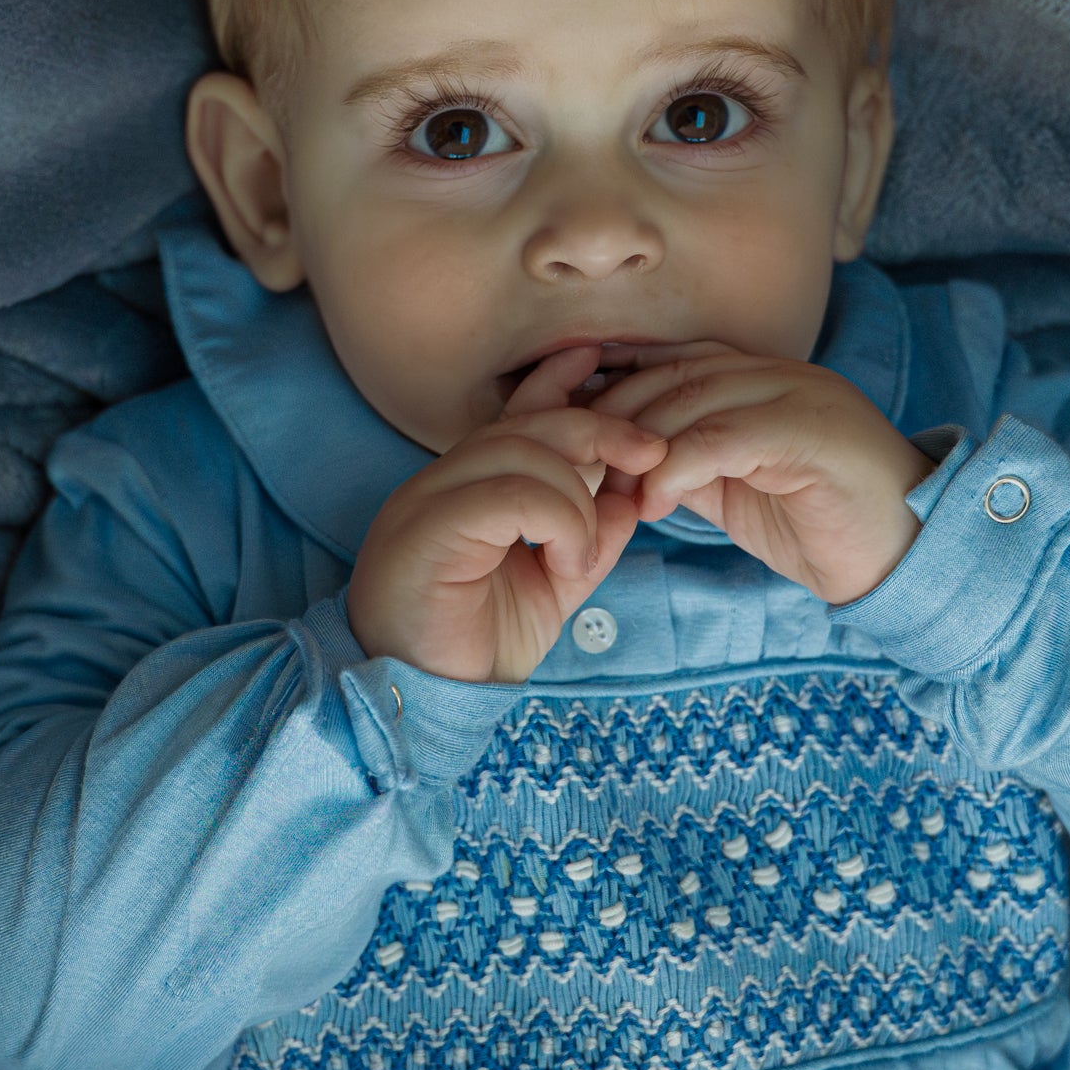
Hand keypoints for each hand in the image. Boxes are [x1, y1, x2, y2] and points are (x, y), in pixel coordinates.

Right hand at [347, 347, 668, 683]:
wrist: (420, 705)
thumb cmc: (474, 648)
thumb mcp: (550, 588)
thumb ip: (589, 540)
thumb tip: (633, 497)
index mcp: (463, 490)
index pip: (512, 417)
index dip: (558, 386)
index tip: (602, 363)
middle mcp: (437, 485)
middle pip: (524, 426)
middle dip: (596, 430)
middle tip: (649, 453)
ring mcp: (424, 504)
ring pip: (519, 453)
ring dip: (578, 496)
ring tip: (584, 553)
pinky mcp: (425, 532)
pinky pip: (506, 495)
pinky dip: (557, 519)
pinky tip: (568, 560)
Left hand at [586, 346, 933, 605]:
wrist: (908, 556)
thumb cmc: (823, 525)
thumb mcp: (739, 490)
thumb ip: (690, 463)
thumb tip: (624, 465)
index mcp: (761, 378)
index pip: (670, 361)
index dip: (614, 390)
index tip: (569, 432)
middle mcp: (777, 373)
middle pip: (671, 374)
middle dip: (613, 418)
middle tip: (577, 468)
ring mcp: (798, 394)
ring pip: (692, 398)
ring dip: (640, 448)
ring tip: (611, 495)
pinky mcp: (810, 431)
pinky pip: (726, 435)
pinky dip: (679, 466)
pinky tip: (655, 504)